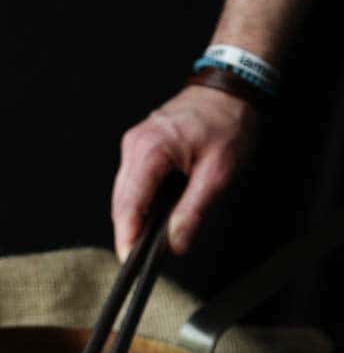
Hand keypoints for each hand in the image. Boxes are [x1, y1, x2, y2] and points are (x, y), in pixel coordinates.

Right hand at [111, 86, 259, 258]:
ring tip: (150, 245)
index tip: (130, 264)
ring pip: (125, 196)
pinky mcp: (140, 149)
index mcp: (150, 149)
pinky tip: (154, 219)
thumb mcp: (218, 173)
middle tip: (141, 264)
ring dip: (135, 220)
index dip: (127, 237)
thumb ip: (193, 211)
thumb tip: (175, 244)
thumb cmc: (228, 121)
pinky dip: (141, 205)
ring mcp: (134, 146)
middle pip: (122, 203)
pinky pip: (133, 185)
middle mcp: (134, 146)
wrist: (231, 88)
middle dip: (130, 234)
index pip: (129, 204)